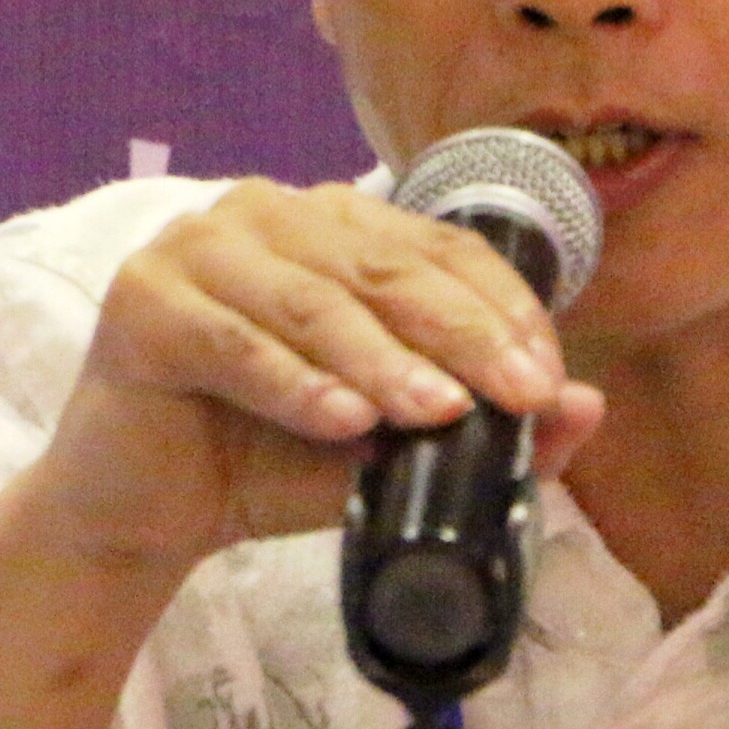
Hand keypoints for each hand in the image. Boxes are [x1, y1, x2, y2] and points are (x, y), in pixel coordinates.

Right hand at [12, 179, 607, 577]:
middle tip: (520, 397)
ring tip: (437, 414)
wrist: (142, 514)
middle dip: (461, 335)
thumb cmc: (265, 463)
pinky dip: (295, 384)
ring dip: (383, 362)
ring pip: (314, 303)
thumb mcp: (387, 448)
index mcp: (332, 226)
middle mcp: (265, 215)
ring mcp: (196, 248)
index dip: (501, 309)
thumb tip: (586, 408)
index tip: (548, 380)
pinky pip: (234, 341)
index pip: (437, 248)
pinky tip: (343, 422)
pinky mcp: (142, 302)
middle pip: (383, 269)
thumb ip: (480, 426)